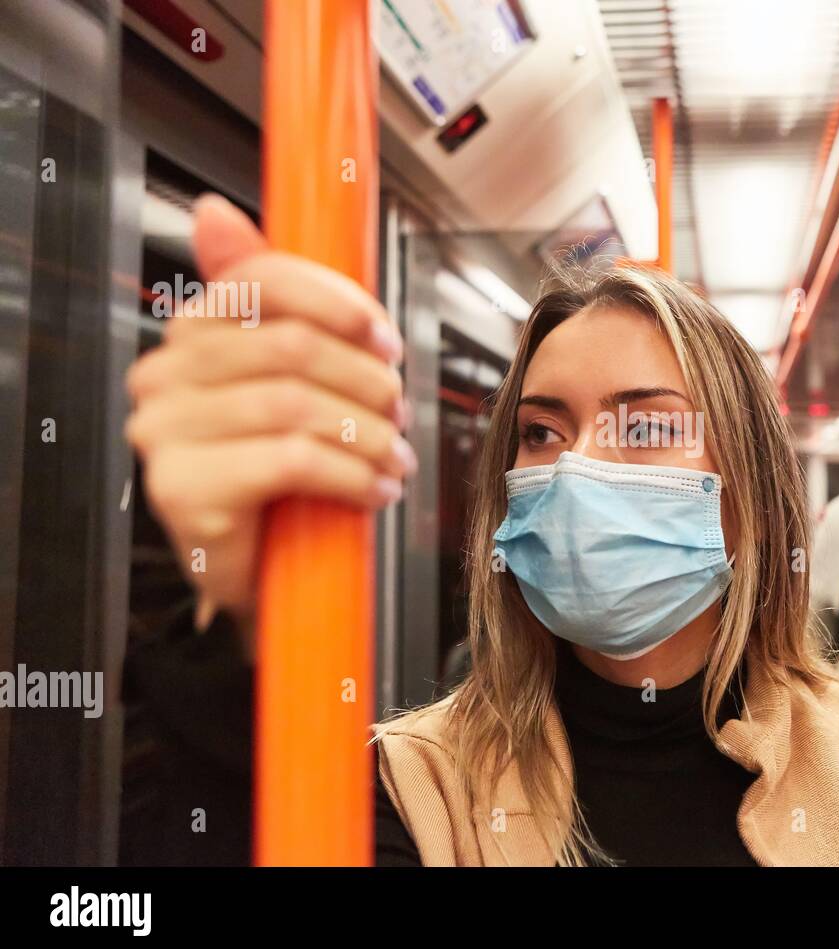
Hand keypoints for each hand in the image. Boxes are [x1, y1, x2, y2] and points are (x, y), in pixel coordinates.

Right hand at [125, 194, 413, 647]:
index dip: (340, 306)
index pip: (263, 282)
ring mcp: (164, 434)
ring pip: (296, 405)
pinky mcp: (182, 490)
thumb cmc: (281, 473)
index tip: (386, 342)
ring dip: (368, 434)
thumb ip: (274, 302)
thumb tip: (216, 212)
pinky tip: (374, 489)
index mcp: (190, 332)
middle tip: (399, 413)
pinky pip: (290, 460)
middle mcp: (162, 375)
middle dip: (367, 381)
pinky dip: (351, 474)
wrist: (263, 571)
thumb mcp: (288, 380)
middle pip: (292, 346)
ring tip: (394, 459)